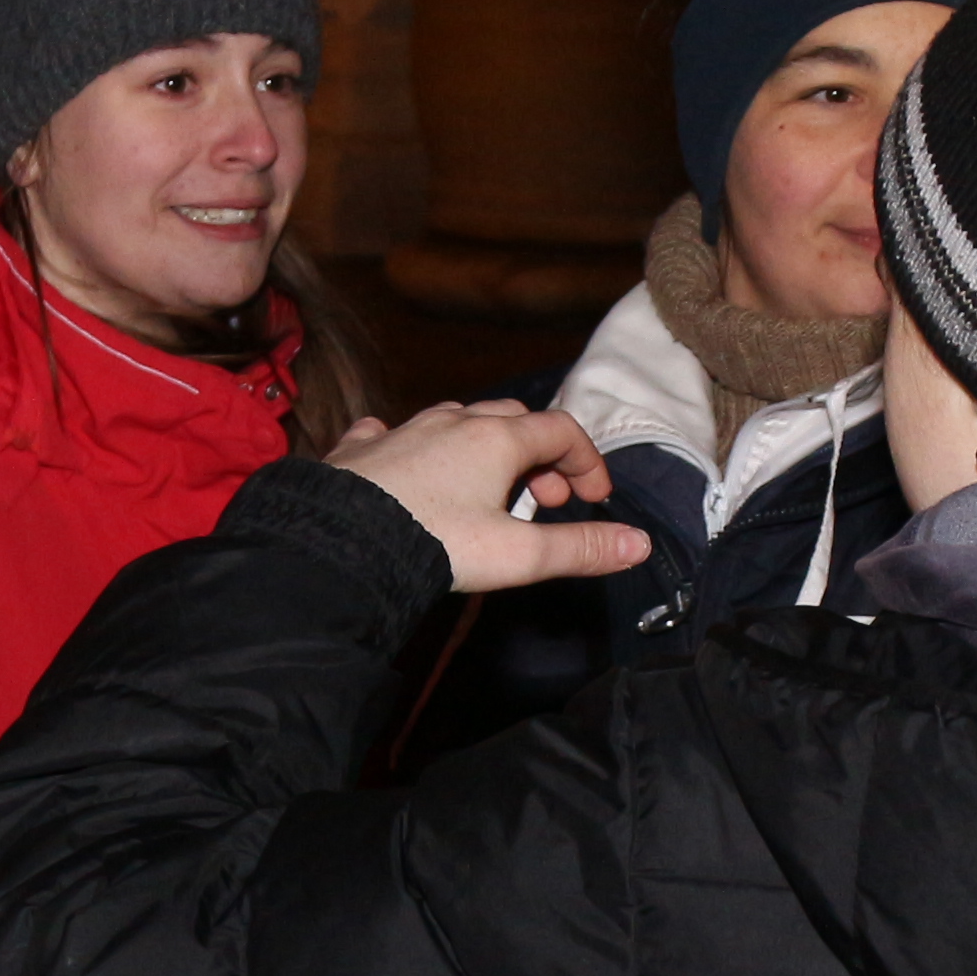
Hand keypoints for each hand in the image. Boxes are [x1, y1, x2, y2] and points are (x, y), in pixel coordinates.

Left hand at [331, 401, 652, 592]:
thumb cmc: (433, 545)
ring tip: (487, 493)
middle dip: (539, 455)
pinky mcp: (360, 448)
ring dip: (484, 449)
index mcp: (496, 439)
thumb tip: (638, 545)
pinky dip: (414, 446)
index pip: (561, 431)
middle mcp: (451, 421)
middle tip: (543, 502)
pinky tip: (408, 468)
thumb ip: (580, 549)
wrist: (338, 544)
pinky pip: (391, 431)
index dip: (587, 461)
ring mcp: (402, 430)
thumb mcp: (516, 555)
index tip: (594, 498)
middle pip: (512, 419)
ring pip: (456, 420)